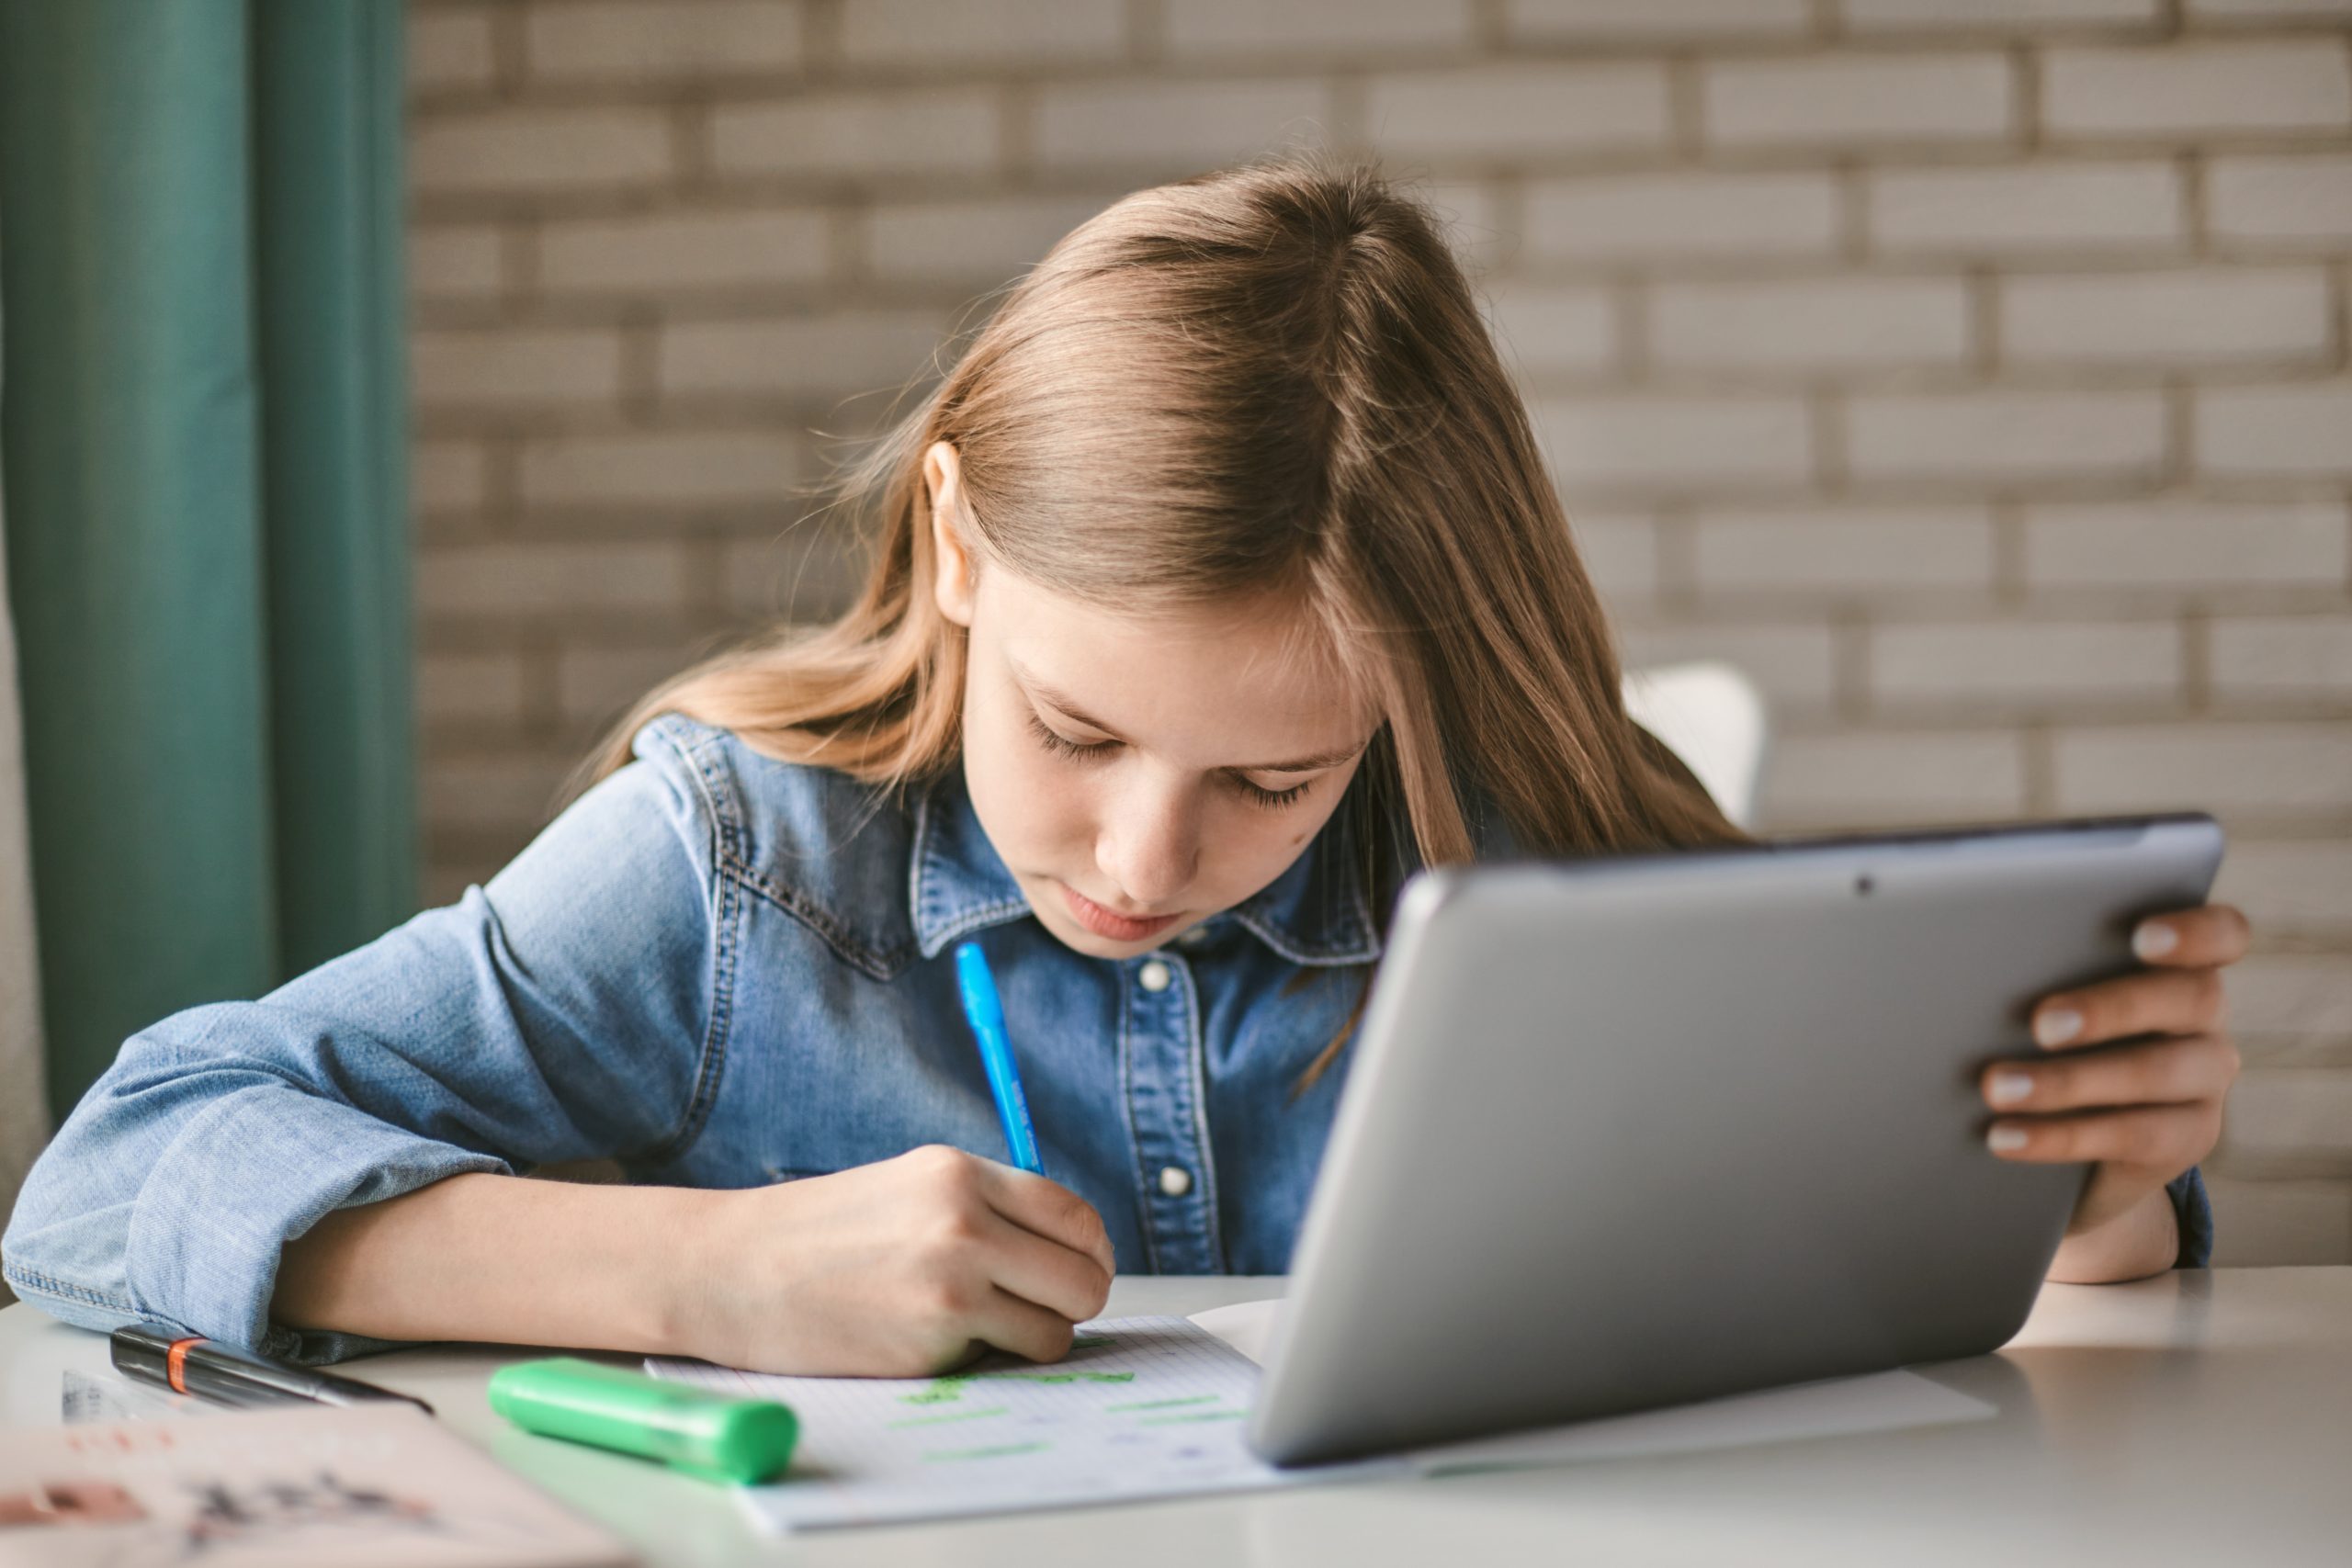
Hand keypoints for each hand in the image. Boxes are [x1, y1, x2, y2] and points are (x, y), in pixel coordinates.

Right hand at [667, 1145, 1113, 1376]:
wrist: (732, 1270)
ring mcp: (951, 1286)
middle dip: (1076, 1301)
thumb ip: (987, 1206)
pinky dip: (989, 1360)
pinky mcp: (932, 1344)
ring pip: (1055, 1329)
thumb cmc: (820, 1233)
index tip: (1082, 1271)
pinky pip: (1004, 1360)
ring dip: (1034, 1337)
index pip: (1076, 1217)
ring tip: (983, 1327)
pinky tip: (939, 1342)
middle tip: (1044, 1310)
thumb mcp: (910, 1185)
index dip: (1092, 1254)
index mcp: (960, 1174)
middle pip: (1083, 1279)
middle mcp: (965, 1223)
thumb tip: (1069, 1249)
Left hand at [1980, 904, 2248, 1280]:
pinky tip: (2003, 1135)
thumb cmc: (2046, 1039)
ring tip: (1995, 1087)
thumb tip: (1965, 956)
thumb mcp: (2048, 998)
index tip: (2142, 937)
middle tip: (2039, 1022)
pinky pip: (2131, 1135)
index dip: (2194, 931)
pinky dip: (2059, 1135)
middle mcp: (2204, 1017)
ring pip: (2155, 1072)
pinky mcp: (2189, 1138)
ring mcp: (2205, 1079)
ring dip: (2067, 1081)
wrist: (2074, 1144)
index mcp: (2178, 963)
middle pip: (2190, 997)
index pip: (2221, 934)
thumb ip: (2036, 969)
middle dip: (2111, 1008)